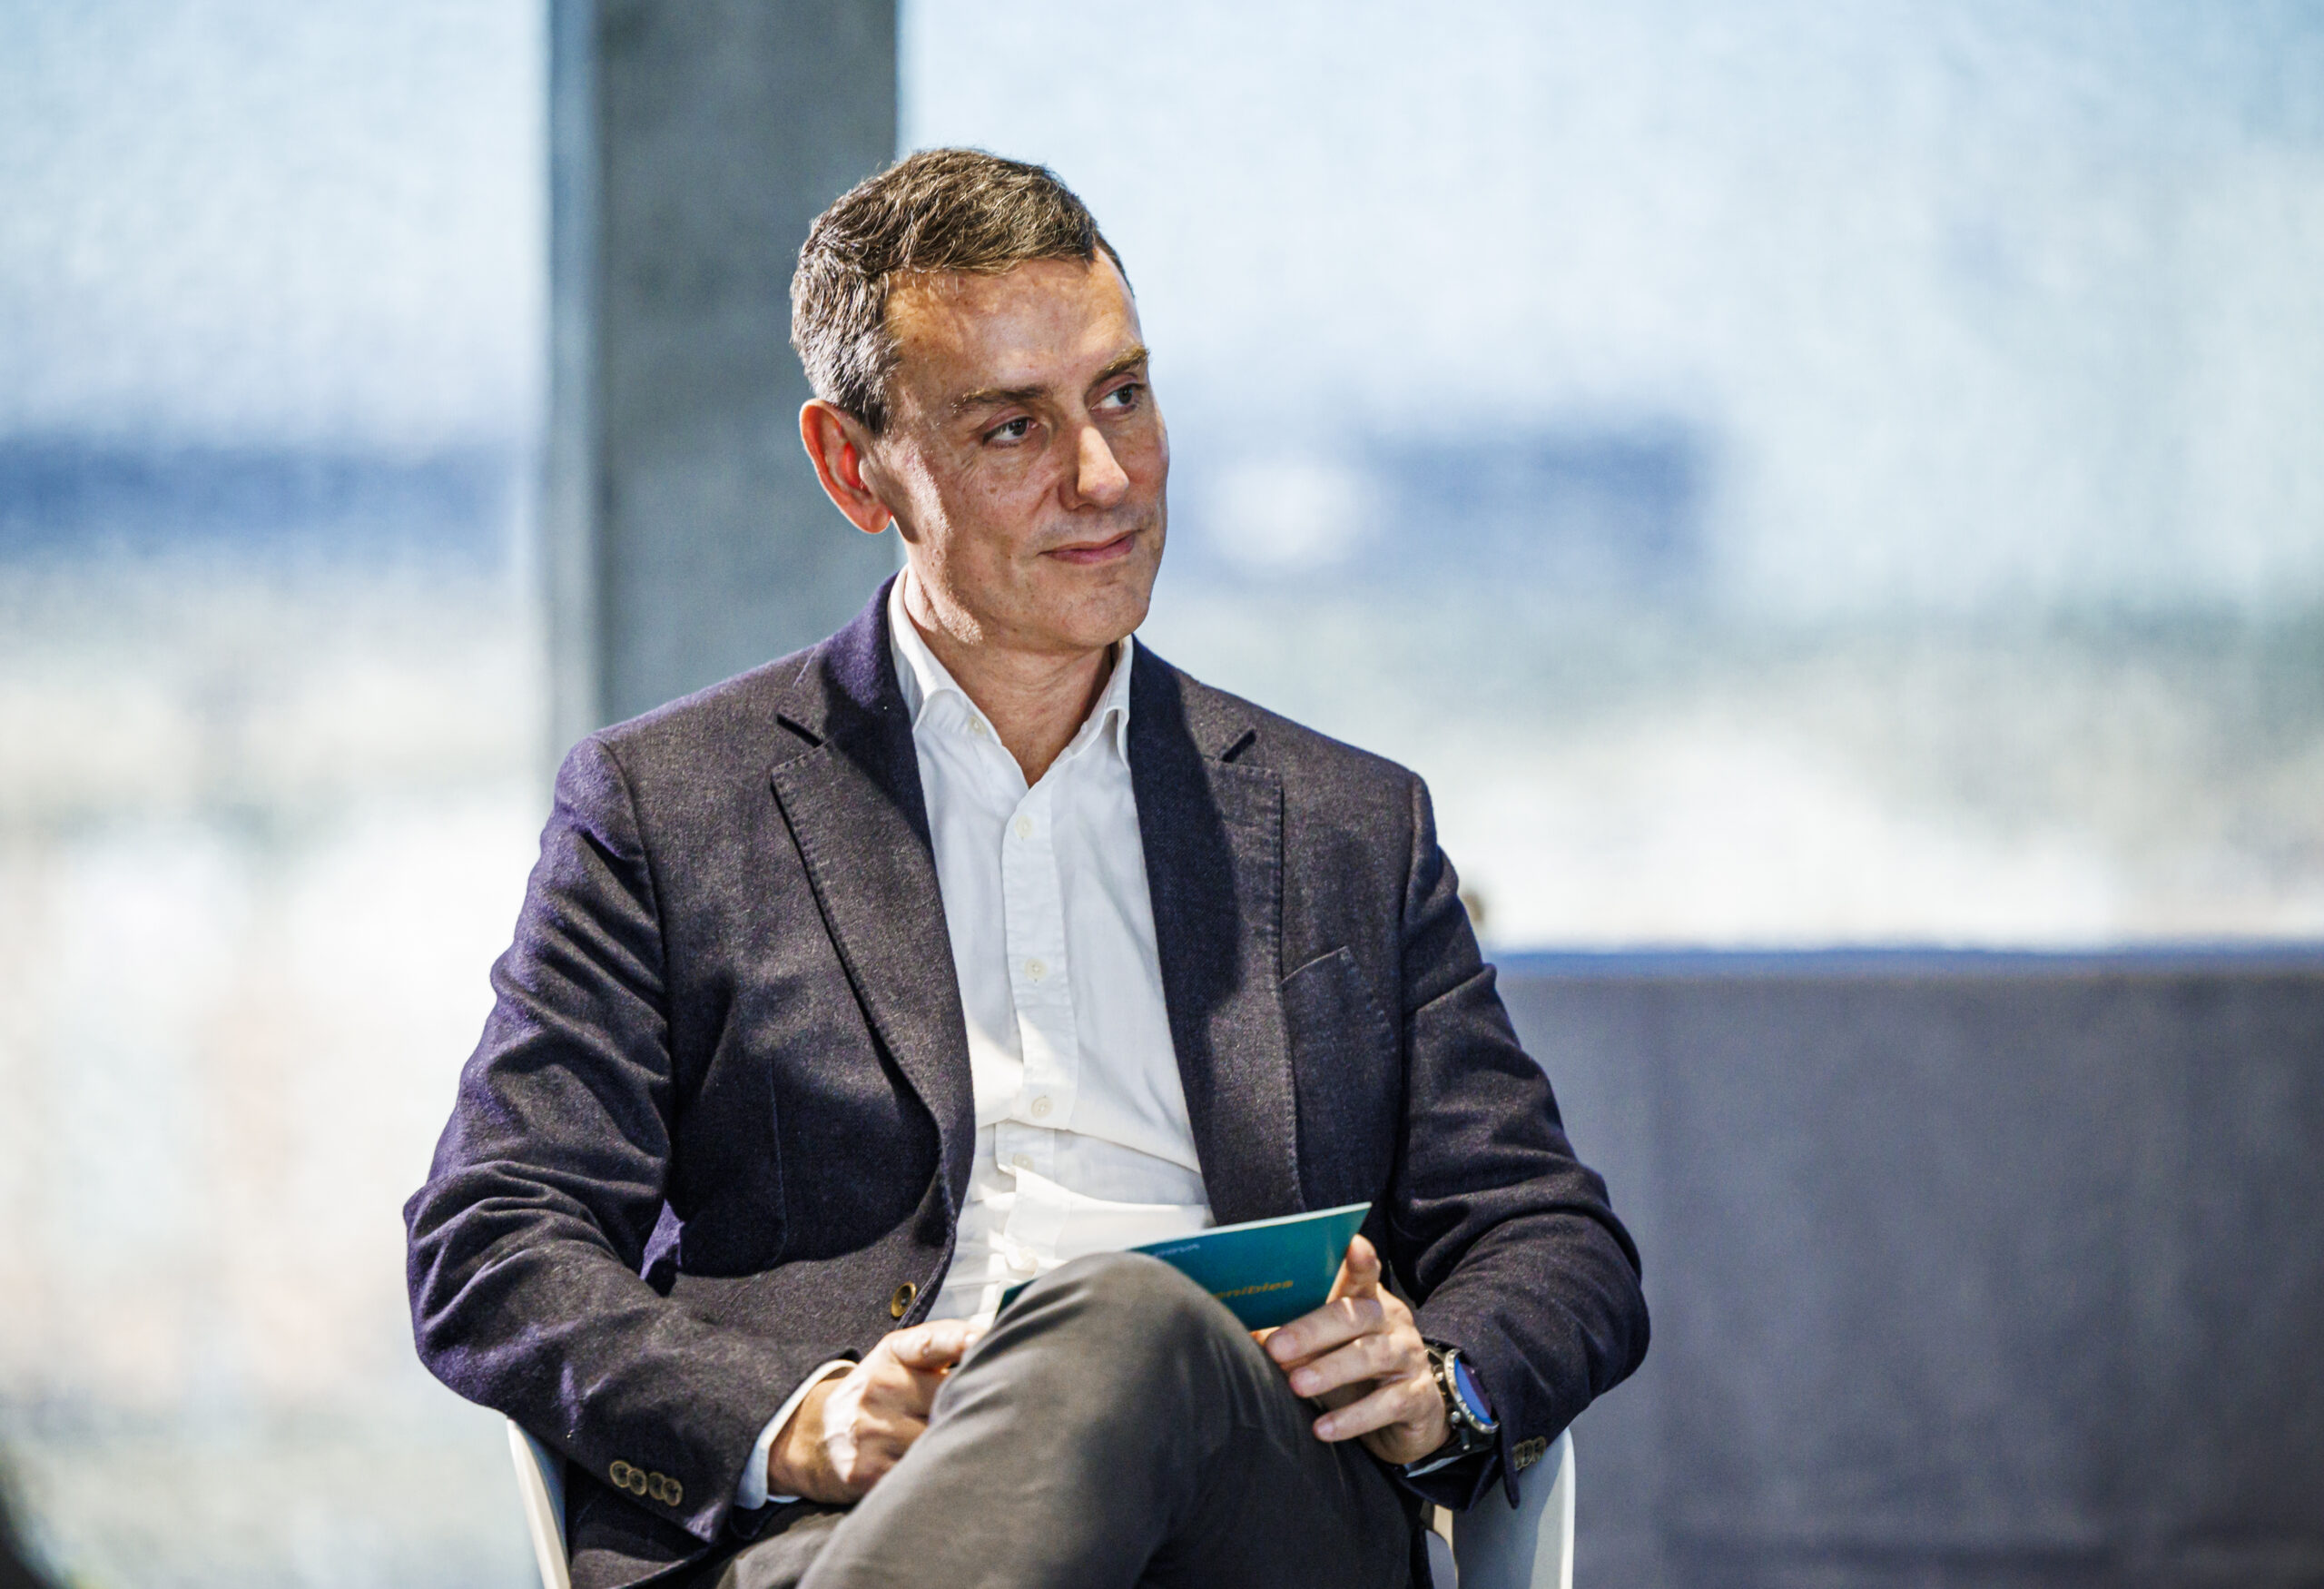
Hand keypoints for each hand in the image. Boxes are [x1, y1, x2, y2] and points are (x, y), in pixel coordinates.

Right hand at [768, 1319, 981, 1503]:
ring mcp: (869, 1429)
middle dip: (969, 1407)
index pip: (930, 1342)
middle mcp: (878, 1387)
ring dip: (957, 1443)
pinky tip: (937, 1466)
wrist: (813, 1435)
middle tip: (991, 1413)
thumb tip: (998, 1349)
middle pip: (947, 1399)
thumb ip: (943, 1352)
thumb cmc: (874, 1395)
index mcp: (892, 1355)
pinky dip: (935, 1470)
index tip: (984, 1343)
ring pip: (936, 1439)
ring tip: (966, 1443)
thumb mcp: (898, 1361)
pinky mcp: (867, 1470)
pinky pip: (918, 1472)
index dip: (962, 1340)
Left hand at [1262, 1235, 1448, 1465]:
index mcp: (1368, 1302)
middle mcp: (1392, 1322)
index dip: (1359, 1261)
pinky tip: (1323, 1429)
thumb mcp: (1328, 1352)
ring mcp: (1409, 1357)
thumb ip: (1296, 1339)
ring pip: (1371, 1356)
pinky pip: (1387, 1404)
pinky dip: (1353, 1418)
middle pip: (1354, 1316)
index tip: (1352, 1244)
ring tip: (1297, 1385)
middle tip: (1276, 1347)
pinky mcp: (1419, 1397)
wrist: (1410, 1420)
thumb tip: (1251, 1335)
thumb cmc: (1357, 1375)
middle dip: (1311, 1330)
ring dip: (1330, 1370)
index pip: (1363, 1274)